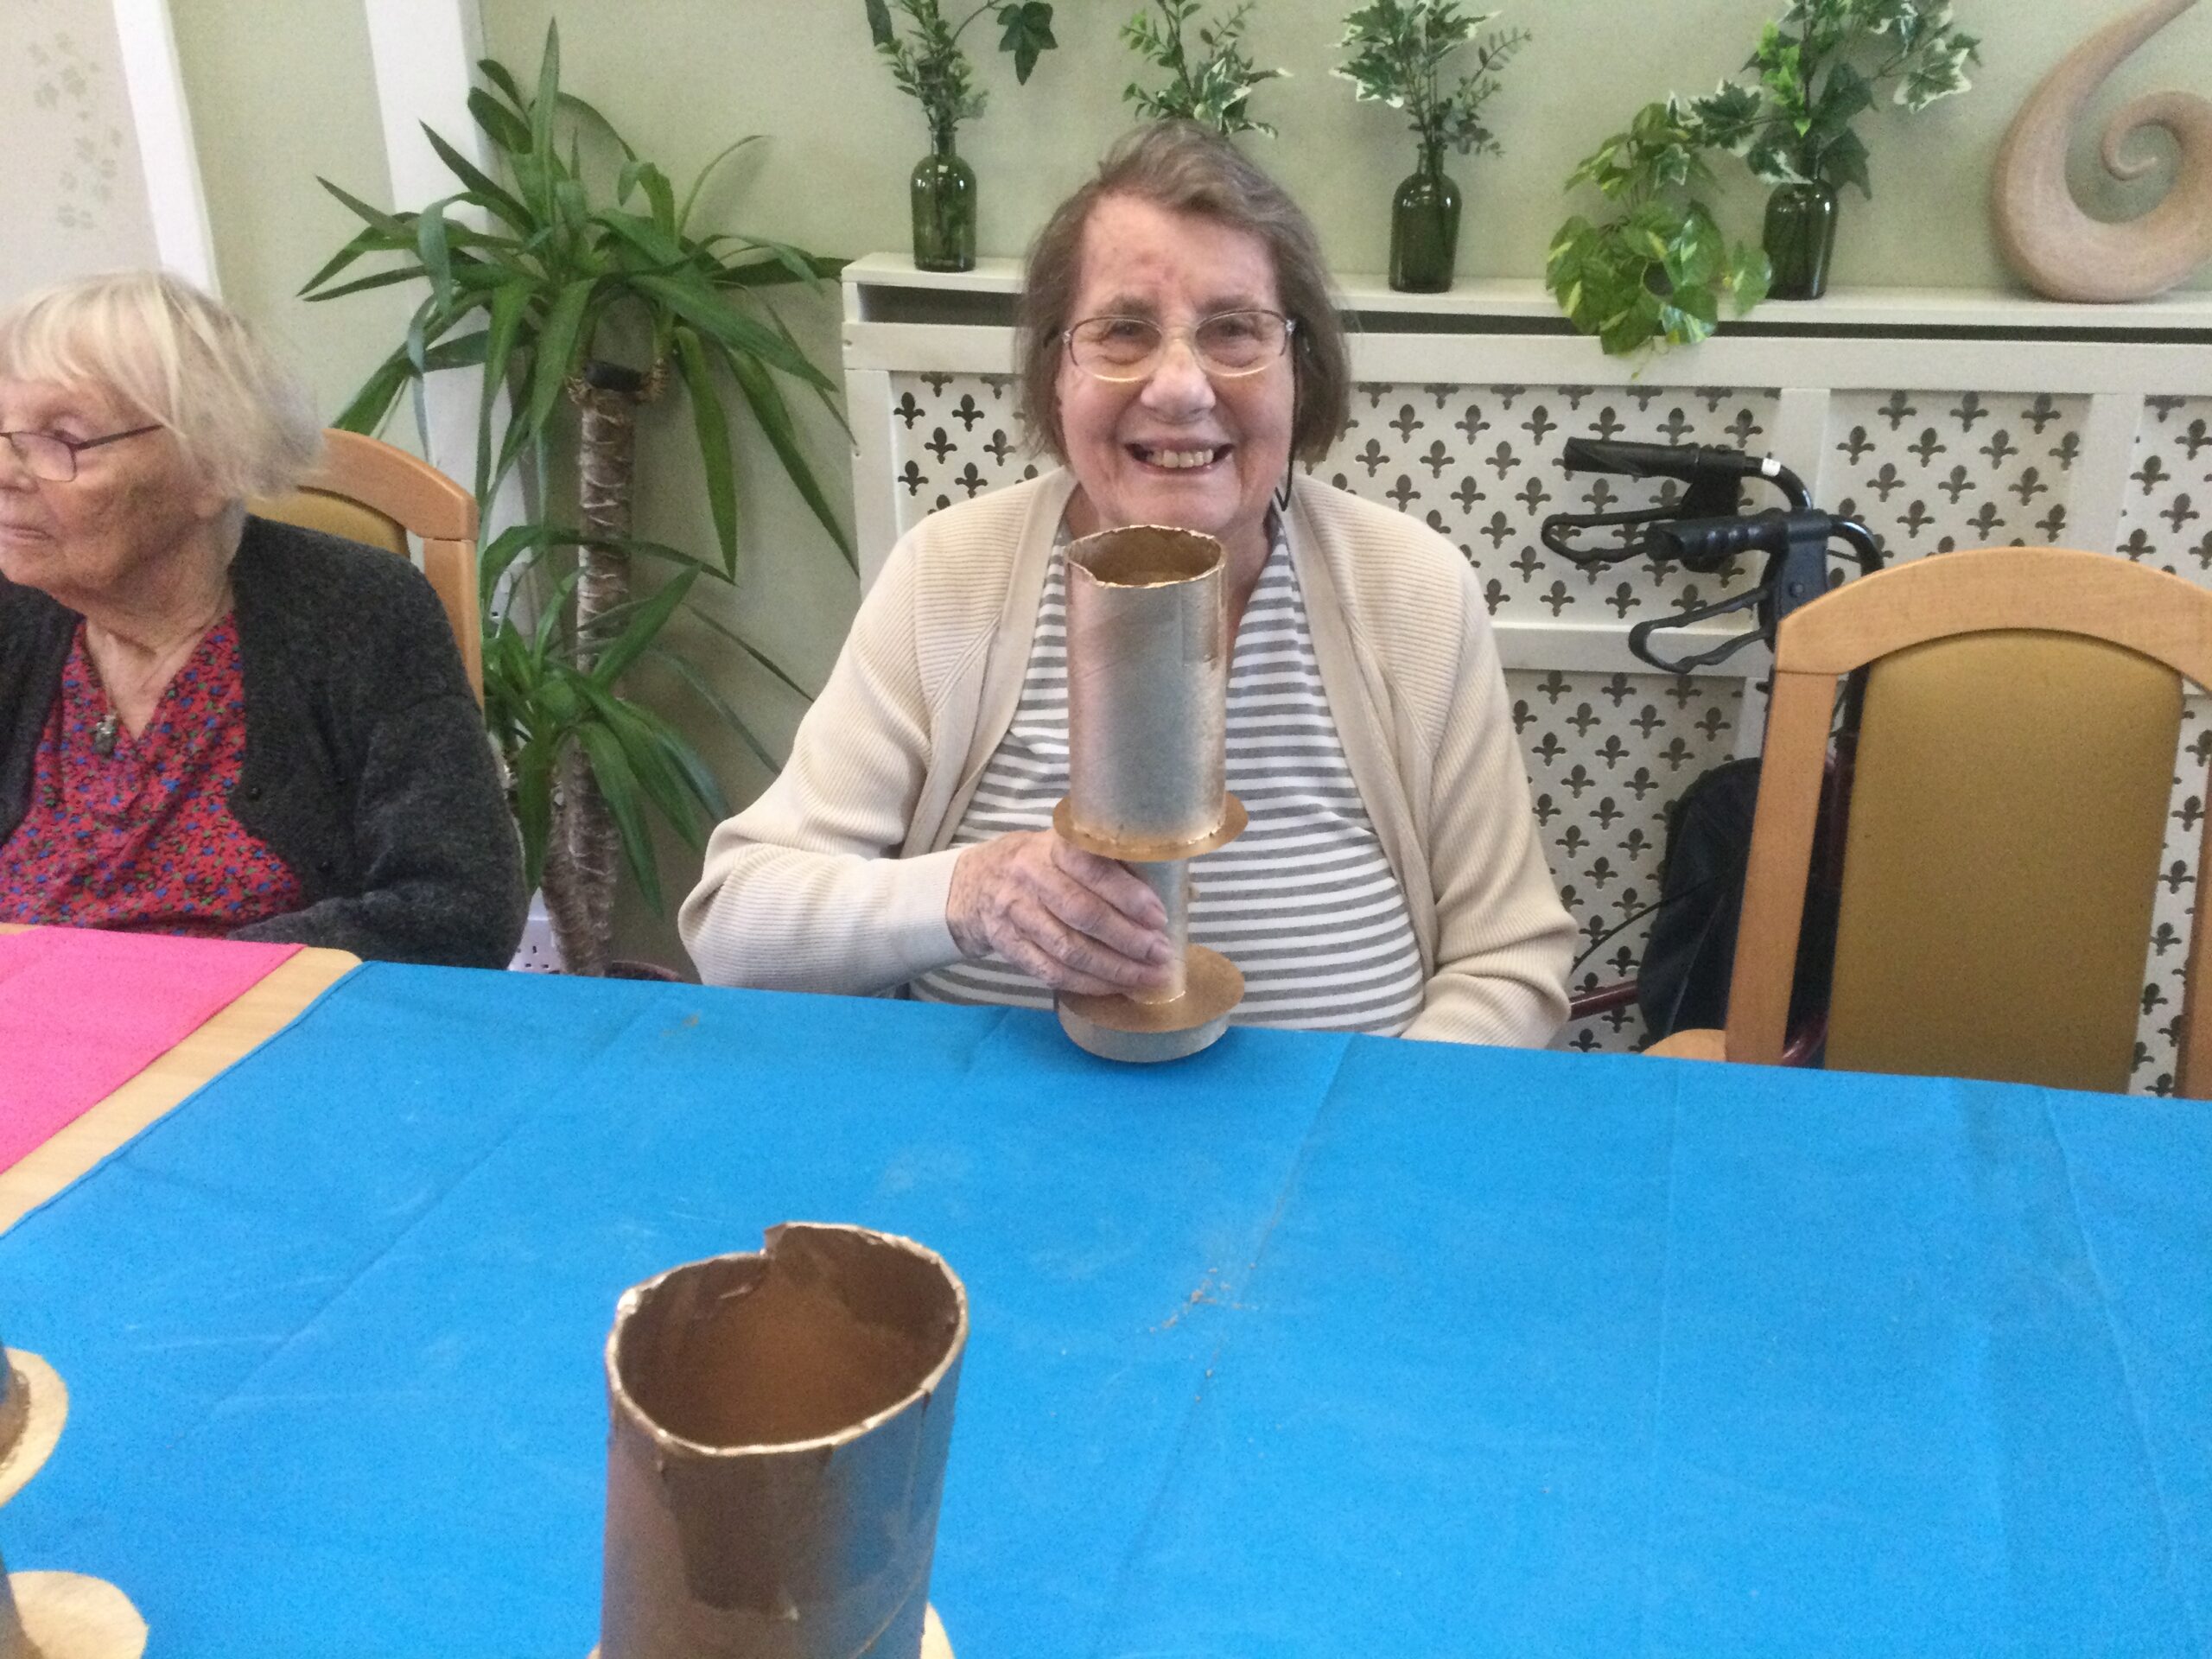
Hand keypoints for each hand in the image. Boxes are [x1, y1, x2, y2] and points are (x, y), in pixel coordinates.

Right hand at [946, 830, 1173, 994]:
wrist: (977, 882)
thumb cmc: (1044, 864)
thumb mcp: (1073, 849)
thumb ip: (1121, 865)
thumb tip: (1186, 893)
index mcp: (1053, 845)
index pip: (1091, 867)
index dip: (1127, 894)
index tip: (1158, 916)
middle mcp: (1030, 875)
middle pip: (1082, 913)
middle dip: (1127, 938)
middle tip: (1160, 953)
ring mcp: (1015, 912)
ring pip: (1068, 948)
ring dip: (1112, 968)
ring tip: (1146, 977)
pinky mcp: (1007, 944)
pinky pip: (1050, 971)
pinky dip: (1087, 984)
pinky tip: (1114, 986)